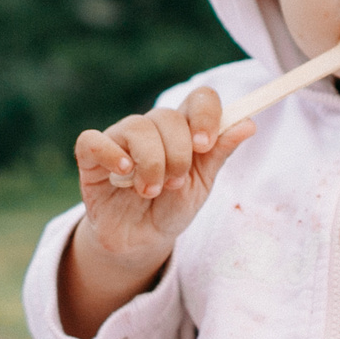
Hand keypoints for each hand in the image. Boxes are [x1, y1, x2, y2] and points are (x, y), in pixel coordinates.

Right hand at [73, 86, 253, 269]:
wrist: (139, 240)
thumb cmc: (170, 207)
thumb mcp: (201, 185)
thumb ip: (218, 154)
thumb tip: (248, 124)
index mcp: (182, 130)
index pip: (199, 99)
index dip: (205, 116)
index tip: (204, 146)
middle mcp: (151, 128)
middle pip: (167, 116)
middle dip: (177, 155)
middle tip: (175, 184)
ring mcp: (119, 140)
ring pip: (136, 127)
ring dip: (151, 163)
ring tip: (150, 191)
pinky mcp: (91, 158)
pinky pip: (92, 140)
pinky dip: (110, 154)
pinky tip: (123, 173)